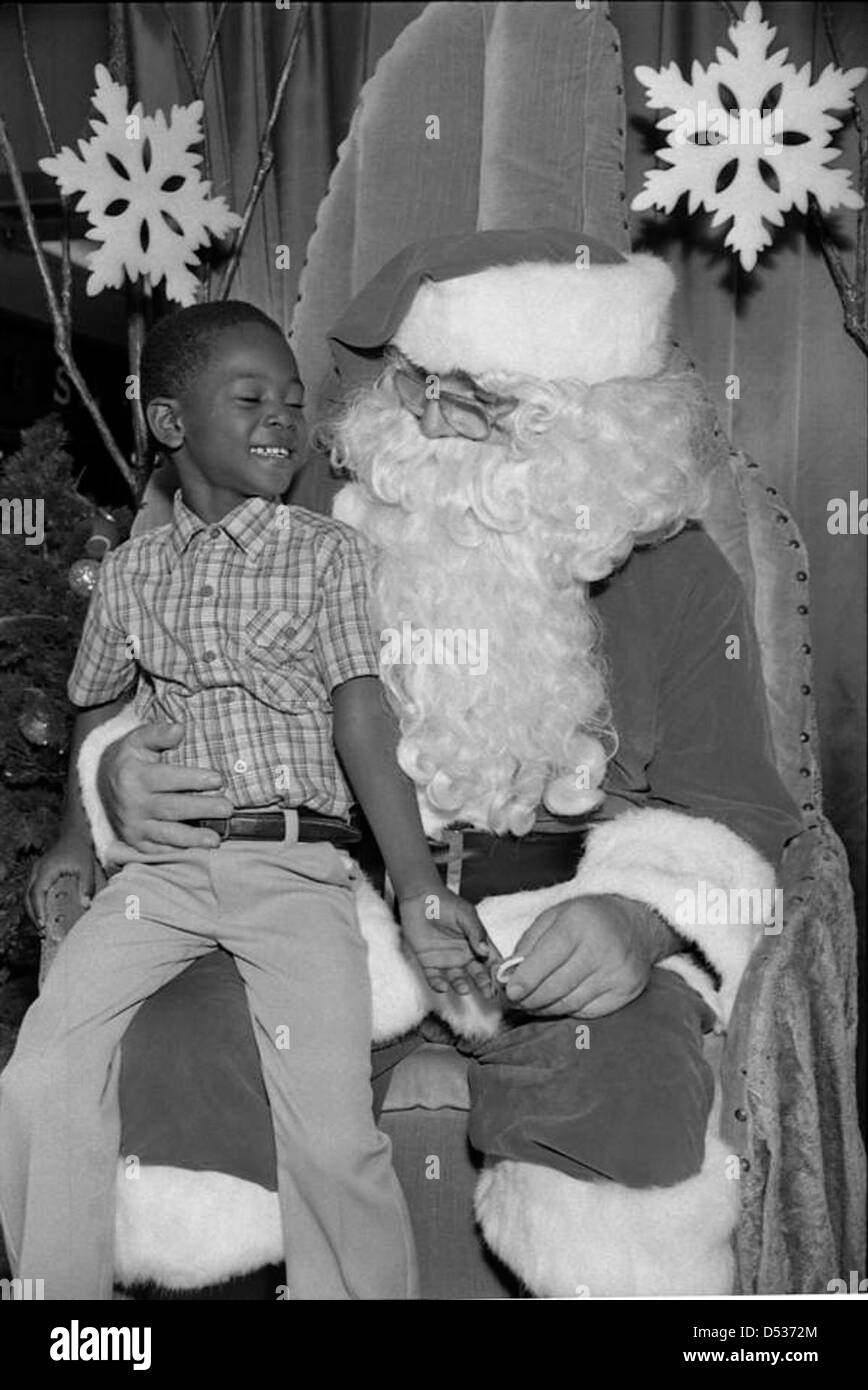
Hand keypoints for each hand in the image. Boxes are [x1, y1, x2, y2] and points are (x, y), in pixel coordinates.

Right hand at [26, 833, 94, 928]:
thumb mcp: (87, 866)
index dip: (37, 911)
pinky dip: (36, 904)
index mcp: (45, 870)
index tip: (42, 925)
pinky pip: (33, 891)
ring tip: (44, 927)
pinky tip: (45, 913)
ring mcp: (36, 872)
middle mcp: (37, 871)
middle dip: (33, 916)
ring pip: (28, 895)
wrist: (75, 833)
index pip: (36, 894)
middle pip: (28, 898)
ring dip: (34, 911)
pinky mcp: (40, 873)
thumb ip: (87, 886)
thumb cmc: (80, 848)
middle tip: (43, 932)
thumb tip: (86, 906)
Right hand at [97, 720, 233, 853]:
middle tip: (228, 808)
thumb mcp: (138, 740)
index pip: (167, 778)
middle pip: (171, 808)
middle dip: (201, 809)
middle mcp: (132, 803)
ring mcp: (133, 826)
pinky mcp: (135, 842)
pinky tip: (198, 850)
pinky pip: (158, 850)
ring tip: (216, 839)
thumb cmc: (129, 759)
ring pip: (166, 834)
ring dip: (192, 838)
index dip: (194, 779)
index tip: (219, 780)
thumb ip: (158, 734)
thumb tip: (180, 729)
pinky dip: (178, 851)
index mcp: (134, 776)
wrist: (99, 784)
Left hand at [399, 887, 495, 998]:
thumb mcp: (465, 914)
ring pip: (457, 978)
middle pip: (477, 973)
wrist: (419, 898)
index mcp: (476, 942)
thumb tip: (486, 951)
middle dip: (484, 984)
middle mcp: (464, 954)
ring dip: (461, 985)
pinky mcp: (429, 962)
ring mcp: (447, 959)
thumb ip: (476, 932)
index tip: (504, 981)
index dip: (498, 970)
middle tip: (488, 993)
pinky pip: (434, 977)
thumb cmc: (445, 903)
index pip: (491, 960)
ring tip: (464, 989)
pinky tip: (442, 986)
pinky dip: (437, 984)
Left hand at [503, 893, 675, 1017]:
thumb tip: (507, 974)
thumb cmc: (587, 919)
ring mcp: (617, 973)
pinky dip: (566, 1010)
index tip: (510, 992)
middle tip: (515, 1002)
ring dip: (544, 1008)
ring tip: (530, 1004)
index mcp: (579, 924)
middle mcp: (602, 949)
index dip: (527, 978)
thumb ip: (528, 943)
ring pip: (570, 1003)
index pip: (549, 957)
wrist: (636, 924)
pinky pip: (587, 1011)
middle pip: (557, 986)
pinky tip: (556, 1003)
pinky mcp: (626, 992)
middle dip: (530, 999)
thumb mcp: (554, 916)